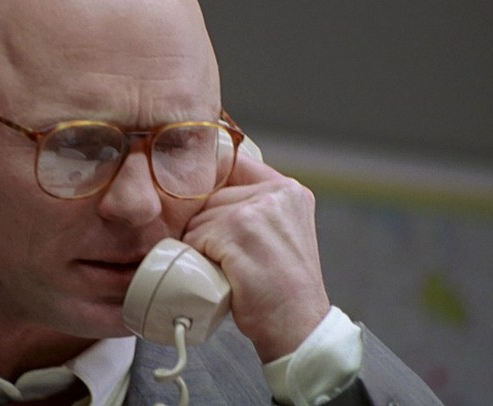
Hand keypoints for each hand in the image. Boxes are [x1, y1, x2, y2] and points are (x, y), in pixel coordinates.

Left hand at [182, 155, 330, 361]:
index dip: (214, 187)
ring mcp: (256, 211)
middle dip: (207, 225)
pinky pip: (195, 237)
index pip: (235, 165)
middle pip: (212, 195)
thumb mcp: (281, 233)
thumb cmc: (282, 288)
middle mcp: (276, 194)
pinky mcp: (237, 232)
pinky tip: (219, 274)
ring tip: (225, 268)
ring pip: (200, 217)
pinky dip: (198, 258)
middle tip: (225, 257)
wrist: (297, 326)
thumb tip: (208, 191)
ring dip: (201, 244)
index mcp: (288, 190)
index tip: (208, 210)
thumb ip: (256, 207)